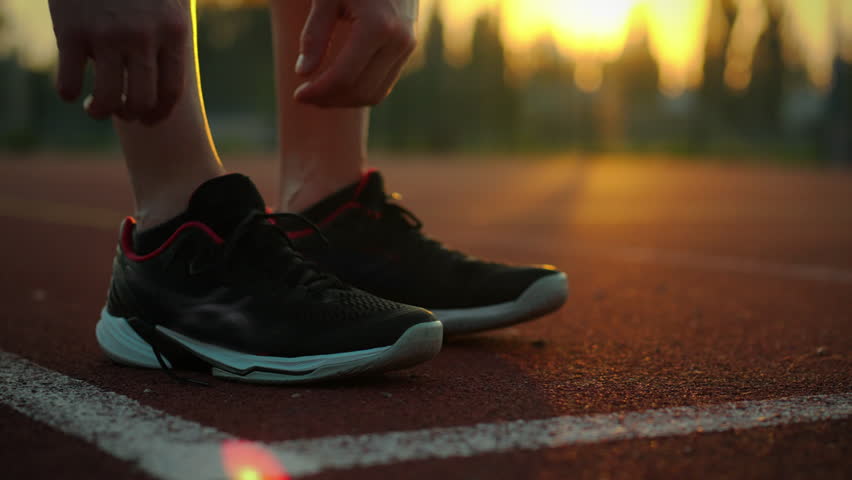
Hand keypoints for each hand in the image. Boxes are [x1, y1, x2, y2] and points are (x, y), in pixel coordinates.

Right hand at [47, 0, 188, 123]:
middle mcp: (143, 37)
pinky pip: (69, 82)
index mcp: (173, 32)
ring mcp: (107, 35)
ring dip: (100, 111)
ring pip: (108, 99)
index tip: (147, 119)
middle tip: (122, 111)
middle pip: (141, 100)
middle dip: (131, 114)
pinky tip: (70, 89)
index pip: (170, 91)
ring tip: (95, 106)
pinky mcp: (71, 31)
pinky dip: (68, 93)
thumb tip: (172, 72)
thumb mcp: (168, 3)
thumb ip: (170, 35)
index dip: (158, 114)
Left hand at [294, 0, 417, 106]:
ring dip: (344, 100)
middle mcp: (398, 41)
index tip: (297, 94)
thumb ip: (314, 34)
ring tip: (318, 93)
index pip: (344, 76)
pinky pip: (383, 83)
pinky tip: (336, 84)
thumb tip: (303, 73)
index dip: (318, 91)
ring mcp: (407, 47)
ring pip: (375, 93)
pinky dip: (359, 90)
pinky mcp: (408, 49)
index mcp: (377, 26)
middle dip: (329, 100)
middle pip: (360, 91)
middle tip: (304, 96)